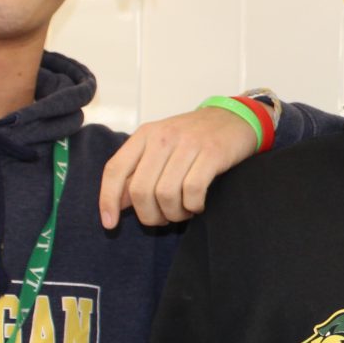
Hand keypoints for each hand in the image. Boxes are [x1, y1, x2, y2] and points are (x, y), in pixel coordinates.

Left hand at [99, 106, 255, 227]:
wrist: (235, 118)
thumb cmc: (195, 137)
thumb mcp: (161, 147)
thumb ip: (138, 172)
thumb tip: (118, 202)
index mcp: (145, 135)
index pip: (115, 170)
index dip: (108, 200)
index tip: (110, 224)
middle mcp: (163, 137)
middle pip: (140, 190)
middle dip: (149, 215)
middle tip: (163, 219)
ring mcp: (188, 144)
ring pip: (166, 194)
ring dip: (174, 213)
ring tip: (184, 211)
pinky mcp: (213, 153)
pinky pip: (193, 191)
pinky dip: (193, 206)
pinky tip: (198, 205)